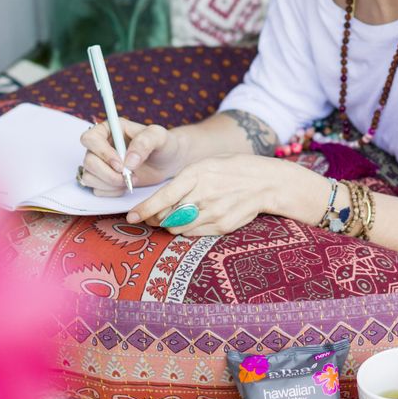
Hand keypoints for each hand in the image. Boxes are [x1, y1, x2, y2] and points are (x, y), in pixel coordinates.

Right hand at [78, 118, 185, 194]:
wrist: (168, 161)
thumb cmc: (163, 144)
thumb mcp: (159, 137)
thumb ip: (144, 143)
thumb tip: (128, 161)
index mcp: (109, 129)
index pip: (90, 138)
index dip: (102, 153)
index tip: (120, 165)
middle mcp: (101, 145)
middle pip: (88, 161)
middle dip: (108, 174)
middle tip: (129, 176)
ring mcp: (100, 163)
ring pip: (89, 177)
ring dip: (110, 184)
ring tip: (131, 180)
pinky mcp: (103, 178)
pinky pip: (96, 189)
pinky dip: (111, 191)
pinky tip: (126, 185)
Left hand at [127, 154, 284, 234]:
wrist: (266, 182)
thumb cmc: (232, 169)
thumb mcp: (205, 165)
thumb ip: (183, 182)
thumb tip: (160, 201)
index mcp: (197, 174)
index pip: (164, 197)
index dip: (144, 210)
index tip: (131, 217)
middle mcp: (204, 195)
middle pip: (167, 216)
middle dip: (155, 219)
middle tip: (152, 218)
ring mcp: (214, 212)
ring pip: (178, 228)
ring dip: (171, 225)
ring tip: (177, 216)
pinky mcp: (222, 226)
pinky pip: (194, 233)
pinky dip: (189, 229)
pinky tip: (196, 218)